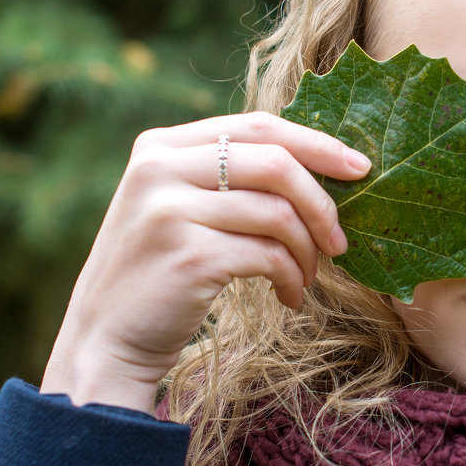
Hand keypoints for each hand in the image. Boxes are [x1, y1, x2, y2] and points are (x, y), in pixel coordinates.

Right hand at [40, 112, 370, 411]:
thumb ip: (226, 176)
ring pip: (279, 213)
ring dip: (308, 251)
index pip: (258, 125)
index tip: (360, 168)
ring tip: (307, 278)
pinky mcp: (189, 255)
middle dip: (323, 202)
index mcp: (161, 145)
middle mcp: (160, 168)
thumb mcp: (179, 206)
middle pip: (276, 162)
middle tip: (341, 240)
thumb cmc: (159, 273)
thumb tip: (320, 164)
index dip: (318, 144)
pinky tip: (289, 297)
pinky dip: (291, 278)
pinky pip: (269, 255)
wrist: (104, 340)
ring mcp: (171, 210)